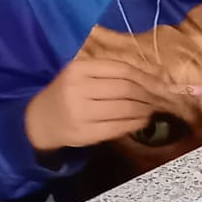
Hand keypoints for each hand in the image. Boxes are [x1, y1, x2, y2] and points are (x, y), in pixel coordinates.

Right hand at [23, 53, 180, 151]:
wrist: (40, 121)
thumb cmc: (68, 93)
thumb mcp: (82, 75)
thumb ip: (111, 73)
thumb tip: (154, 78)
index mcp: (79, 69)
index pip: (122, 69)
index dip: (146, 76)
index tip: (161, 83)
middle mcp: (78, 88)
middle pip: (126, 89)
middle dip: (149, 94)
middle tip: (161, 98)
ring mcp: (81, 112)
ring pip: (125, 108)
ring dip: (145, 109)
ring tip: (152, 109)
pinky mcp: (85, 133)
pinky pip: (119, 127)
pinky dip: (136, 123)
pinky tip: (142, 120)